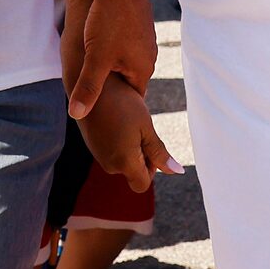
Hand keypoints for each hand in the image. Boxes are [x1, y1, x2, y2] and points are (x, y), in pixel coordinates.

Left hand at [65, 0, 154, 116]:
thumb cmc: (108, 19)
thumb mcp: (96, 58)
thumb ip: (88, 88)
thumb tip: (77, 116)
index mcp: (143, 69)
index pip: (133, 98)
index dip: (117, 105)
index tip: (101, 109)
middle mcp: (149, 56)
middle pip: (130, 79)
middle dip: (113, 84)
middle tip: (92, 88)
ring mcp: (145, 38)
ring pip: (126, 60)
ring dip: (112, 64)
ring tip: (93, 65)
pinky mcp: (138, 23)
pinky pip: (126, 43)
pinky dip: (113, 47)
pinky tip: (99, 41)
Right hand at [76, 76, 176, 192]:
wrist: (92, 84)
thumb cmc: (122, 104)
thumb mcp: (146, 127)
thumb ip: (160, 153)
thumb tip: (177, 172)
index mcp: (124, 163)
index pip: (142, 184)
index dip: (151, 169)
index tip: (149, 144)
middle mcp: (108, 164)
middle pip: (132, 173)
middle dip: (140, 156)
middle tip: (140, 127)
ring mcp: (98, 155)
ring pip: (121, 161)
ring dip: (129, 147)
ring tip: (127, 120)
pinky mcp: (92, 145)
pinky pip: (110, 152)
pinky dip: (117, 141)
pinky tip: (117, 119)